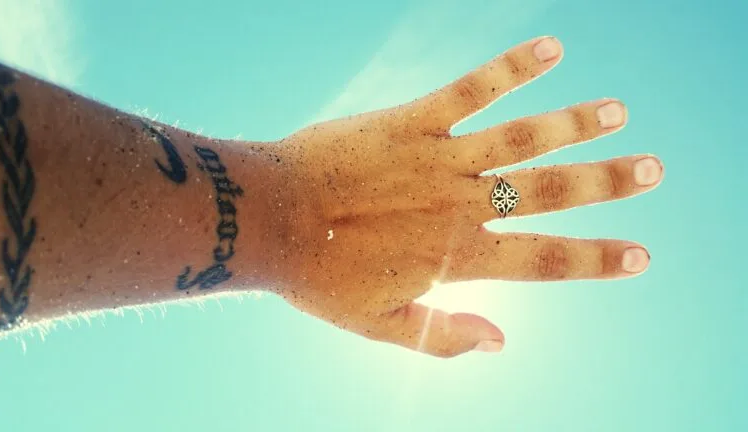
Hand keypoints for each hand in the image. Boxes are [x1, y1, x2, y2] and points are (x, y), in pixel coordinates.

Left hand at [267, 36, 662, 357]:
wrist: (267, 220)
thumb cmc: (319, 277)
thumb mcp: (379, 326)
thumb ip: (444, 338)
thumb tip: (504, 344)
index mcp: (456, 257)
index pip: (544, 260)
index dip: (597, 259)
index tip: (641, 255)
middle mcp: (460, 205)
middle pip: (549, 192)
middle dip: (607, 182)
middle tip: (654, 169)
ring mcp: (439, 159)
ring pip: (522, 138)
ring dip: (573, 123)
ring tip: (616, 111)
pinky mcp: (412, 122)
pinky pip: (470, 90)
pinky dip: (512, 69)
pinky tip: (550, 49)